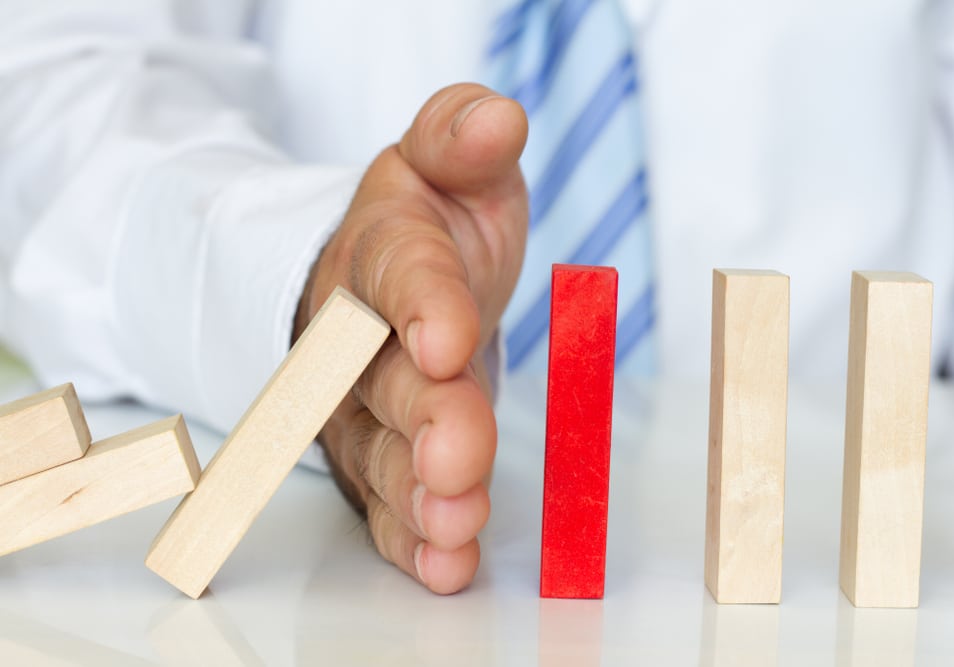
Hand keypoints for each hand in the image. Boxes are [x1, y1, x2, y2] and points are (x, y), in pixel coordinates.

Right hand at [294, 84, 528, 593]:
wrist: (387, 281)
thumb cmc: (429, 223)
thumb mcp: (448, 162)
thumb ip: (462, 138)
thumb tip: (497, 117)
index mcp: (382, 252)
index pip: (398, 275)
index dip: (422, 305)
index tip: (448, 338)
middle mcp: (360, 336)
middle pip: (386, 379)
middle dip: (423, 420)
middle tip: (458, 460)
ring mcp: (362, 403)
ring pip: (379, 452)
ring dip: (416, 494)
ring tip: (455, 528)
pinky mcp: (377, 454)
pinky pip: (386, 500)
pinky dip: (412, 536)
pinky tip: (445, 564)